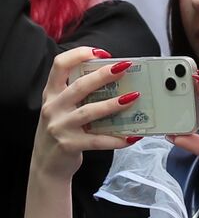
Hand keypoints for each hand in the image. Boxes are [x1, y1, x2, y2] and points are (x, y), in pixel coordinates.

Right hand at [31, 47, 138, 178]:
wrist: (45, 165)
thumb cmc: (61, 130)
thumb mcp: (62, 108)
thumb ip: (78, 94)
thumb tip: (115, 79)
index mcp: (52, 93)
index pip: (59, 65)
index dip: (80, 54)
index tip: (102, 53)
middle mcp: (52, 107)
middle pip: (79, 86)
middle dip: (102, 75)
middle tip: (125, 67)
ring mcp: (59, 126)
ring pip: (89, 112)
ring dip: (113, 104)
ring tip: (133, 97)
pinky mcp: (69, 145)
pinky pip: (97, 140)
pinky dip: (116, 139)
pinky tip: (132, 136)